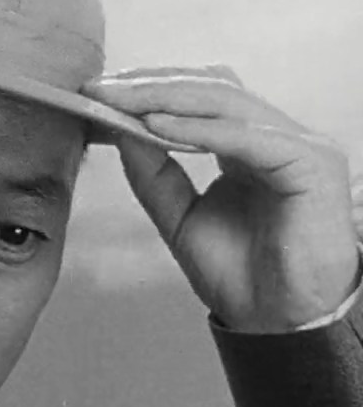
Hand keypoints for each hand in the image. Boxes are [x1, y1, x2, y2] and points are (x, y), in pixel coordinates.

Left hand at [85, 66, 358, 332]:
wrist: (276, 322)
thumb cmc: (238, 273)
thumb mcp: (178, 216)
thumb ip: (152, 173)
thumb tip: (118, 127)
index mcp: (249, 144)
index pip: (200, 95)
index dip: (149, 87)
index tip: (96, 92)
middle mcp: (275, 137)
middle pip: (212, 87)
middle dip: (150, 84)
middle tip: (99, 89)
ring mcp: (298, 145)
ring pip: (227, 101)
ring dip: (166, 97)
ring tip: (119, 100)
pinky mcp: (311, 164)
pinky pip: (248, 135)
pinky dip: (199, 128)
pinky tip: (155, 126)